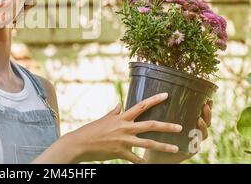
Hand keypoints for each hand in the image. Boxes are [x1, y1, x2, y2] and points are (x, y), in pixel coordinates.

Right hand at [68, 93, 182, 163]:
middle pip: (150, 125)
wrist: (80, 143)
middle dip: (167, 126)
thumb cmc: (90, 130)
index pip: (141, 106)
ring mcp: (124, 141)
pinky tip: (151, 165)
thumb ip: (113, 112)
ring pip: (148, 144)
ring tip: (176, 149)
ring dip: (164, 147)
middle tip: (180, 127)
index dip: (154, 100)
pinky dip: (144, 163)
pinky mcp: (120, 153)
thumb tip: (119, 103)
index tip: (166, 95)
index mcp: (121, 117)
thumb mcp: (103, 119)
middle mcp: (125, 128)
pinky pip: (136, 159)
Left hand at [144, 99, 212, 163]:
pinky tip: (195, 137)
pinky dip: (197, 142)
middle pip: (206, 122)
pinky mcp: (190, 151)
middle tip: (206, 106)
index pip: (201, 113)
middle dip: (208, 114)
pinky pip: (196, 147)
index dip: (207, 106)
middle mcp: (194, 131)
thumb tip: (161, 92)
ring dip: (203, 127)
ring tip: (199, 120)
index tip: (208, 98)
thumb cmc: (158, 133)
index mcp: (189, 122)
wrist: (157, 151)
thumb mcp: (162, 118)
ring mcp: (193, 141)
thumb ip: (165, 108)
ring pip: (204, 134)